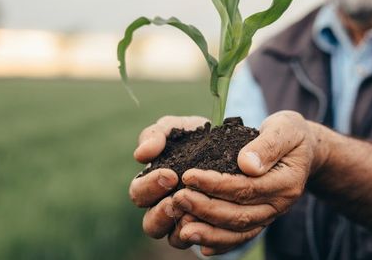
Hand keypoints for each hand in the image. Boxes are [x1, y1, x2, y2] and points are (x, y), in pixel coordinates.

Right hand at [128, 115, 208, 247]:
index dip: (150, 187)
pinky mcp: (209, 230)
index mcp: (151, 185)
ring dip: (183, 228)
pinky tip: (216, 222)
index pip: (138, 194)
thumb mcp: (176, 128)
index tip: (170, 175)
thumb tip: (141, 154)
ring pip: (175, 240)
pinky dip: (208, 235)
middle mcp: (164, 208)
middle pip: (151, 225)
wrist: (232, 144)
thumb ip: (155, 135)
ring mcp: (185, 222)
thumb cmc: (196, 136)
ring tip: (197, 213)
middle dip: (162, 213)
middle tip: (178, 199)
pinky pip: (204, 243)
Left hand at [172, 110, 326, 255]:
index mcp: (286, 182)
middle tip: (177, 199)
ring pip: (238, 231)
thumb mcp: (286, 128)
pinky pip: (240, 237)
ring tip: (182, 228)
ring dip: (208, 232)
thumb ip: (268, 145)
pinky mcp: (260, 220)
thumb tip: (247, 164)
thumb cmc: (291, 134)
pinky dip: (220, 243)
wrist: (304, 150)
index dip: (216, 184)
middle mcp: (279, 205)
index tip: (189, 176)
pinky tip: (199, 243)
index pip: (247, 188)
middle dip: (206, 209)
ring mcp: (270, 215)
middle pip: (239, 214)